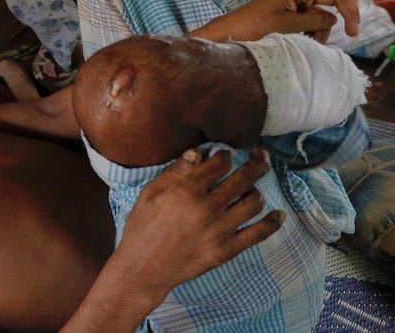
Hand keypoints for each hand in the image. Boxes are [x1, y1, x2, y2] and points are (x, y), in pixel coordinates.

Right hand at [112, 147, 283, 301]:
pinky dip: (272, 222)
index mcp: (187, 191)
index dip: (226, 155)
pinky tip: (279, 214)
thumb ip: (174, 172)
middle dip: (255, 163)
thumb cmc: (142, 227)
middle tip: (261, 156)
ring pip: (253, 202)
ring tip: (252, 189)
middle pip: (242, 179)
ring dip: (256, 191)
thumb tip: (198, 153)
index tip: (227, 154)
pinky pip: (258, 234)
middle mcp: (207, 208)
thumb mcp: (149, 194)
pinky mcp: (226, 250)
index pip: (219, 164)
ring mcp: (220, 230)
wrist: (144, 267)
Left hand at [222, 0, 358, 42]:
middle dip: (344, 14)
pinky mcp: (292, 17)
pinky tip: (306, 41)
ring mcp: (296, 5)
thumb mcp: (285, 24)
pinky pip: (313, 23)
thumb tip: (334, 19)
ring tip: (312, 41)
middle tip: (352, 33)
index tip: (353, 16)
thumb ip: (313, 20)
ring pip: (324, 14)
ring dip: (325, 28)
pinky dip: (314, 33)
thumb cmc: (251, 25)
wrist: (230, 34)